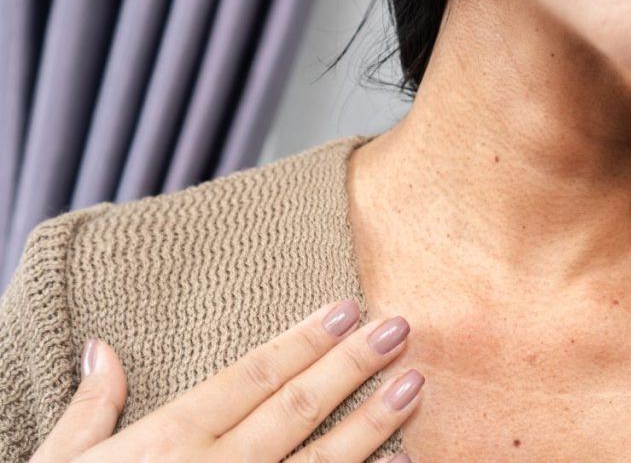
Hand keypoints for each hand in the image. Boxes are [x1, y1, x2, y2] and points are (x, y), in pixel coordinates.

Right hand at [30, 300, 420, 462]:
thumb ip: (92, 407)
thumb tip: (102, 348)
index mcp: (172, 439)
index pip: (252, 375)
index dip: (303, 339)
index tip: (346, 307)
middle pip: (296, 408)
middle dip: (351, 365)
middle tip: (399, 329)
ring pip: (320, 460)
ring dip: (373, 423)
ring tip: (415, 386)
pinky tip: (401, 462)